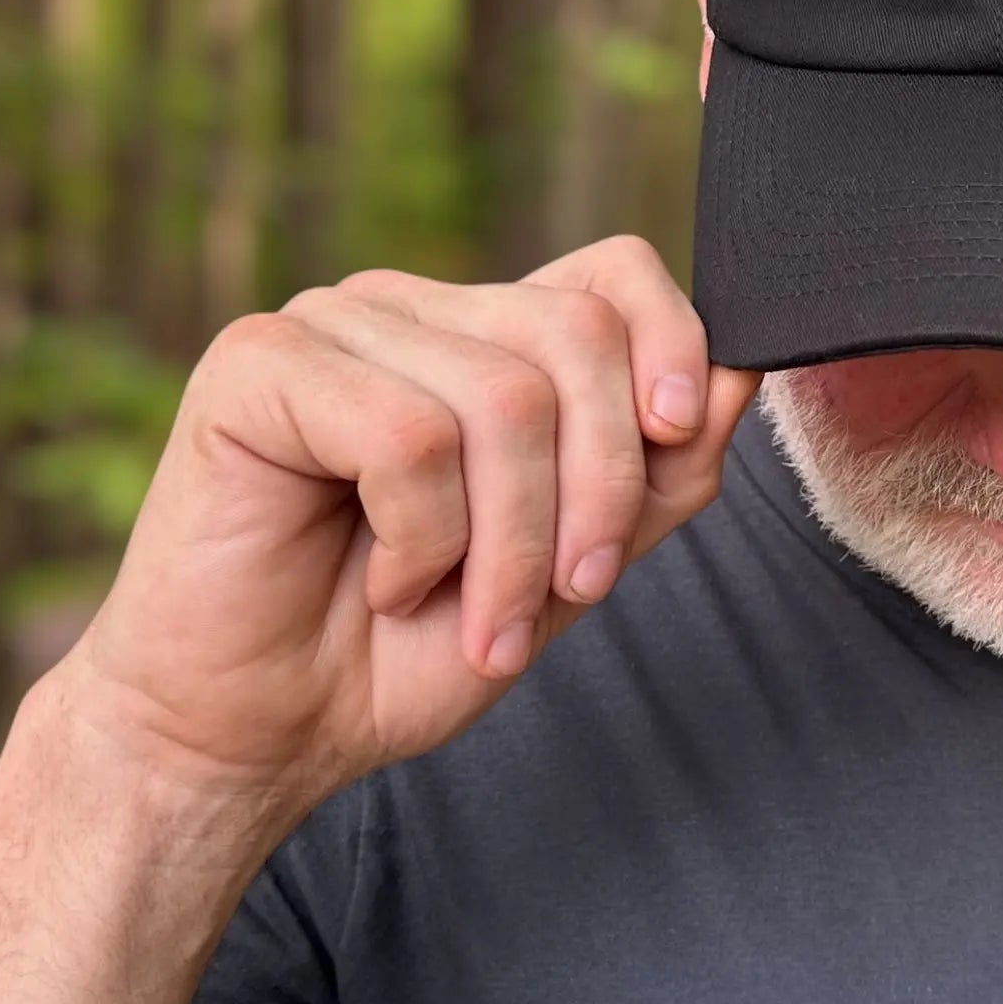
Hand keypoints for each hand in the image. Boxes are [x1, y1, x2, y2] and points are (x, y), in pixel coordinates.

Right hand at [55, 236, 760, 815]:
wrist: (264, 731)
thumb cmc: (407, 649)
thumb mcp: (573, 566)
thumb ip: (657, 473)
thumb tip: (742, 373)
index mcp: (489, 341)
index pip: (614, 272)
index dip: (671, 343)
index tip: (677, 441)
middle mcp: (416, 312)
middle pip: (578, 337)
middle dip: (600, 488)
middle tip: (569, 592)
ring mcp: (334, 325)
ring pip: (505, 398)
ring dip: (512, 545)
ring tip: (475, 616)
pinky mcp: (259, 363)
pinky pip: (407, 433)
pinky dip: (424, 540)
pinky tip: (386, 582)